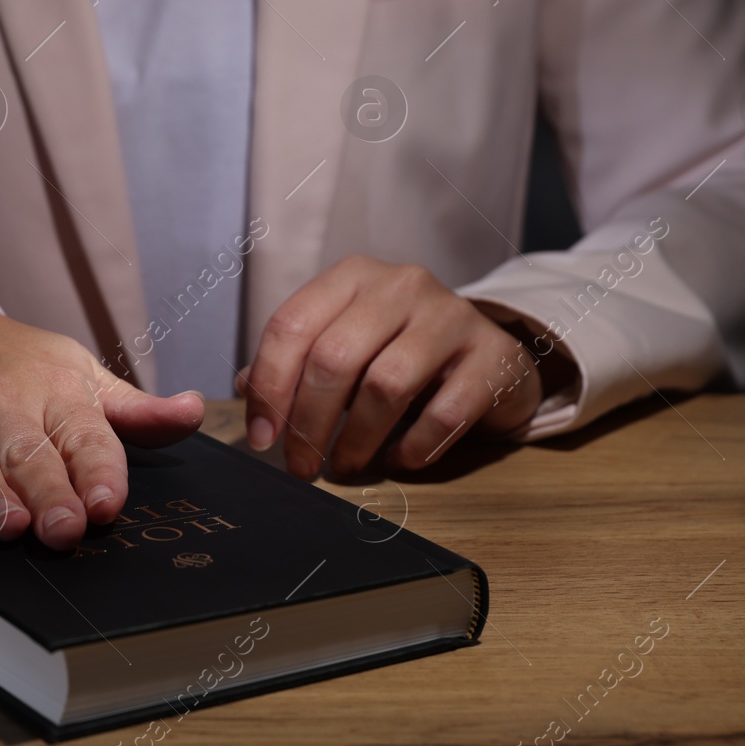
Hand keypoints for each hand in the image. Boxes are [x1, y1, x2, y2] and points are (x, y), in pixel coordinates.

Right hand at [0, 278, 204, 549]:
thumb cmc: (8, 360)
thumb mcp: (77, 373)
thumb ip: (133, 411)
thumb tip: (195, 413)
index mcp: (54, 391)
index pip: (83, 434)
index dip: (97, 470)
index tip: (107, 504)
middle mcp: (0, 400)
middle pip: (27, 452)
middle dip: (47, 490)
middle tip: (64, 529)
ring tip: (7, 524)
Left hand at [235, 256, 545, 478]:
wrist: (493, 355)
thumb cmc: (404, 352)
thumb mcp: (348, 343)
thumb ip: (298, 362)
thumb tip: (250, 396)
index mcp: (353, 277)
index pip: (291, 325)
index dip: (268, 387)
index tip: (261, 439)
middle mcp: (401, 285)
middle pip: (334, 358)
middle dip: (307, 424)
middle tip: (300, 467)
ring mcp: (451, 316)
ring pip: (385, 385)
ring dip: (355, 440)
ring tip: (343, 468)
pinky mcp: (491, 356)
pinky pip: (443, 413)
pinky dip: (413, 447)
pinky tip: (400, 460)